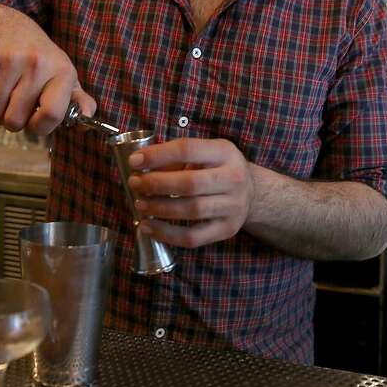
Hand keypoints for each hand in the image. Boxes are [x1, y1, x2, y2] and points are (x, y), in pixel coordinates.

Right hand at [0, 10, 95, 134]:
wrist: (6, 24)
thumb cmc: (39, 57)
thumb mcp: (63, 74)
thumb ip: (78, 100)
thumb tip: (87, 120)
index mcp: (62, 72)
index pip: (52, 114)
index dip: (39, 128)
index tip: (33, 124)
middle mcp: (38, 64)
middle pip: (16, 119)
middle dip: (11, 123)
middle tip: (12, 110)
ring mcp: (11, 59)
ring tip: (0, 102)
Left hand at [126, 138, 256, 247]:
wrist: (252, 192)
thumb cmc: (218, 168)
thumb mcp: (206, 152)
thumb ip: (177, 157)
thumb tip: (140, 164)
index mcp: (224, 152)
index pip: (187, 150)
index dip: (157, 155)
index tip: (134, 161)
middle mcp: (233, 178)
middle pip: (189, 183)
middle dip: (156, 184)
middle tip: (135, 184)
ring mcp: (233, 207)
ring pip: (191, 210)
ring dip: (159, 209)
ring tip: (140, 204)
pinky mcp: (227, 229)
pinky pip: (193, 237)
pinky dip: (166, 234)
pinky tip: (148, 227)